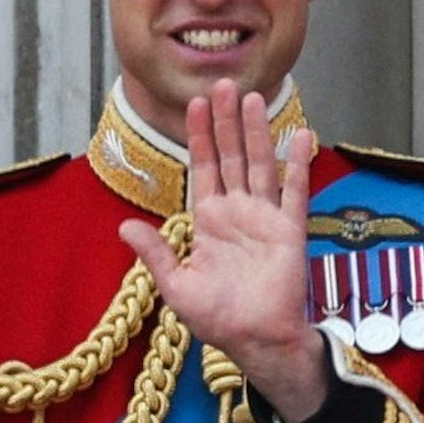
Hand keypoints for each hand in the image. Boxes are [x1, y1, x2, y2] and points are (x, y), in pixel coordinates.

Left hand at [117, 79, 327, 422]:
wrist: (253, 339)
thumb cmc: (216, 317)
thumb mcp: (175, 285)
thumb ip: (154, 252)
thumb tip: (124, 226)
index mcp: (209, 221)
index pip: (202, 168)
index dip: (199, 137)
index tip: (194, 104)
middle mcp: (237, 212)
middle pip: (230, 156)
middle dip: (225, 121)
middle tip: (223, 83)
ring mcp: (265, 218)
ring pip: (259, 164)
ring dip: (256, 131)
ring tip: (252, 97)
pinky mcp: (289, 230)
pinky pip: (294, 191)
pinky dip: (296, 163)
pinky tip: (299, 134)